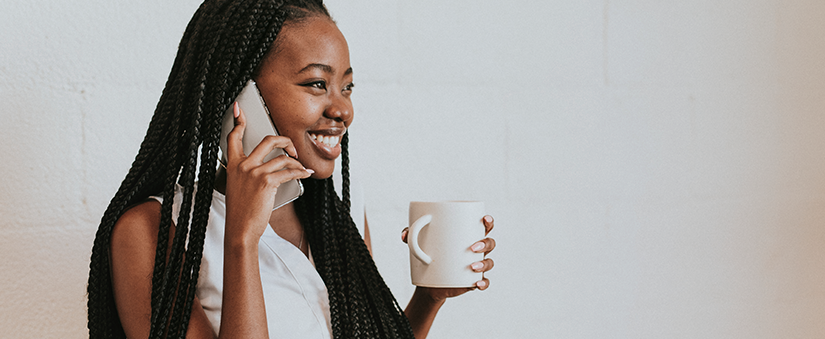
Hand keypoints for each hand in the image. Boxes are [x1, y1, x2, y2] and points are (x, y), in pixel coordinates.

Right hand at [223, 102, 312, 243]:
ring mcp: (254, 172)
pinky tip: (306, 173)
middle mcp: (243, 165)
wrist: (240, 229)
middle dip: (284, 140)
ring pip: (283, 157)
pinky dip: (301, 172)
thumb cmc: (241, 211)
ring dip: (297, 162)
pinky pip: (290, 171)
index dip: (238, 121)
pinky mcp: (266, 181)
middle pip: (267, 140)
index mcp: (233, 165)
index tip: (239, 109)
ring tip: (302, 168)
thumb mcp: (238, 187)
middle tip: (292, 149)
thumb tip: (270, 167)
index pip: (234, 138)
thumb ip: (247, 173)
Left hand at [401, 215, 495, 300]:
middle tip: (472, 247)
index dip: (488, 221)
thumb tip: (405, 234)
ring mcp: (476, 266)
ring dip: (484, 263)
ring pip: (488, 262)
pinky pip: (484, 282)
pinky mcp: (472, 281)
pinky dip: (484, 283)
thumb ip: (411, 235)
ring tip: (472, 266)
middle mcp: (476, 250)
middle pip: (490, 243)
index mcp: (468, 235)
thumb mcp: (417, 243)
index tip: (484, 219)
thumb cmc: (427, 253)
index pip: (484, 226)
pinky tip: (477, 283)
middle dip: (485, 243)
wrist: (427, 281)